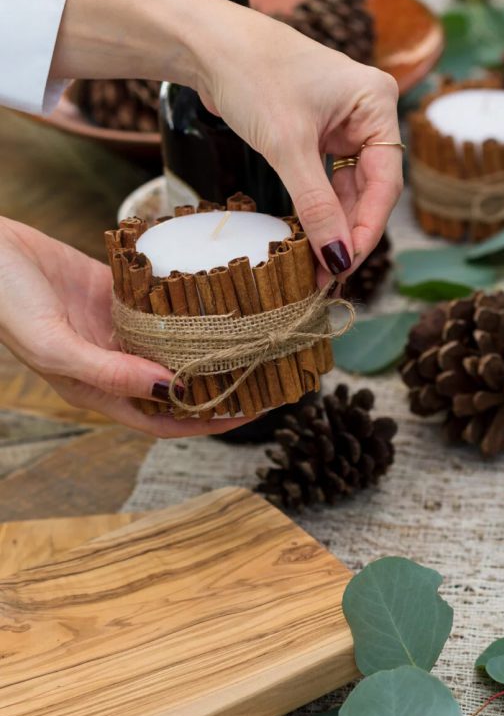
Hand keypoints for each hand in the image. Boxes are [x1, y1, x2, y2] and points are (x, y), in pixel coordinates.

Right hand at [0, 217, 251, 437]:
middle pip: (179, 385)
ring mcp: (118, 330)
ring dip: (210, 344)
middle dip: (221, 385)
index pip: (166, 420)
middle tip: (266, 371)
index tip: (250, 412)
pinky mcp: (117, 296)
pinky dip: (188, 303)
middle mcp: (115, 365)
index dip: (208, 422)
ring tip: (253, 335)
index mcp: (100, 390)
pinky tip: (220, 293)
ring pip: (175, 344)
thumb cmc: (7, 305)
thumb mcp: (57, 346)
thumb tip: (171, 390)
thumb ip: (110, 372)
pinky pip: (161, 305)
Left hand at [195, 5, 402, 282]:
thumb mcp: (287, 146)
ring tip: (315, 268)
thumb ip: (316, 206)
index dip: (366, 228)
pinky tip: (307, 241)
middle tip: (328, 276)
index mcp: (378, 103)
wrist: (208, 44)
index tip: (345, 266)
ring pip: (347, 191)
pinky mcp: (318, 135)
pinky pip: (326, 183)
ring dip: (331, 227)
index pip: (385, 182)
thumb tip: (336, 259)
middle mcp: (368, 115)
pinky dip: (316, 211)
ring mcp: (344, 126)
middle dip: (346, 232)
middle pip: (369, 190)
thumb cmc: (253, 75)